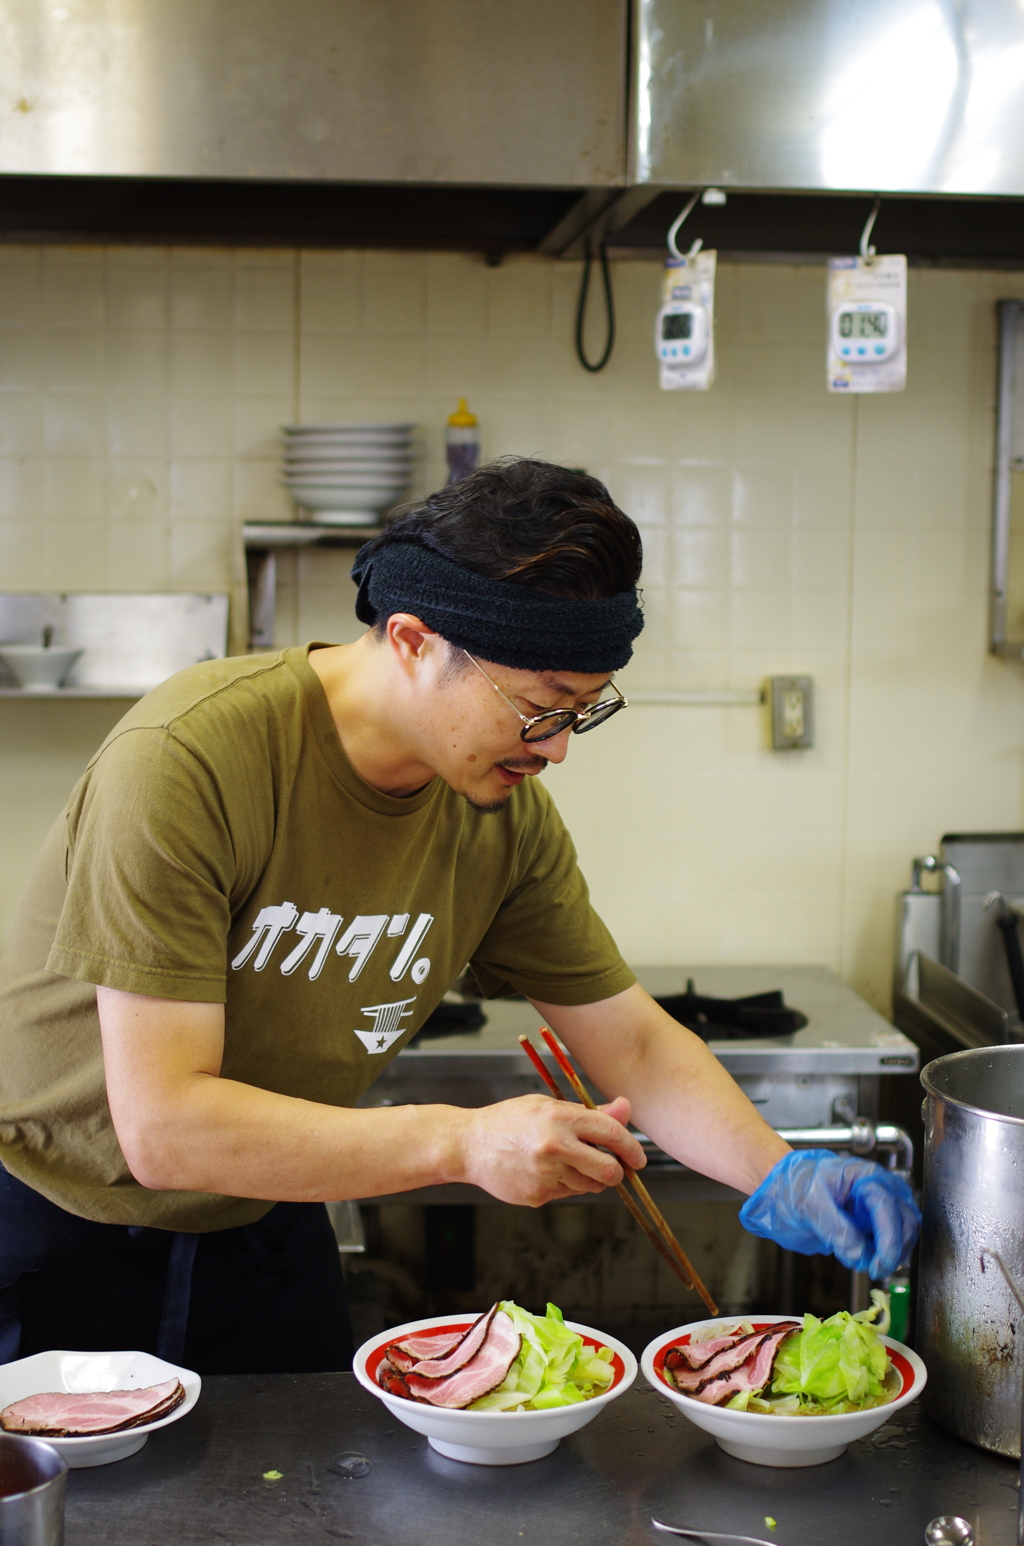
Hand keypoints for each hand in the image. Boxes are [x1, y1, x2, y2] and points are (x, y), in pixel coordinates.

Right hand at [458, 1094, 645, 1207]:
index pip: (612, 1134)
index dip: (632, 1148)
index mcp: (561, 1118)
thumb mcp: (548, 1107)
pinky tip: (546, 1171)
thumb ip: (590, 1114)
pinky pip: (568, 1193)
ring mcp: (546, 1174)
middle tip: (613, 1167)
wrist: (468, 1145)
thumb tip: (626, 1108)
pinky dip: (566, 1185)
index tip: (638, 1157)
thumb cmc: (510, 1120)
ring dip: (590, 1178)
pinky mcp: (538, 1195)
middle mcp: (556, 1146)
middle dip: (617, 1172)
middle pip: (609, 1171)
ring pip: (590, 1186)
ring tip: (568, 1162)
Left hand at [738, 1149, 920, 1279]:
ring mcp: (877, 1207)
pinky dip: (881, 1255)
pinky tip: (860, 1256)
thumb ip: (836, 1228)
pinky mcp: (873, 1224)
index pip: (887, 1207)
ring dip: (890, 1253)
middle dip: (895, 1249)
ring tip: (861, 1261)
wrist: (782, 1189)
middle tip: (875, 1269)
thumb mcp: (808, 1203)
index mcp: (864, 1176)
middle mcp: (878, 1189)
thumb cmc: (793, 1185)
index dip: (889, 1239)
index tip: (878, 1264)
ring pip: (904, 1233)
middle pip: (906, 1221)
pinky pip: (889, 1242)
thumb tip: (861, 1255)